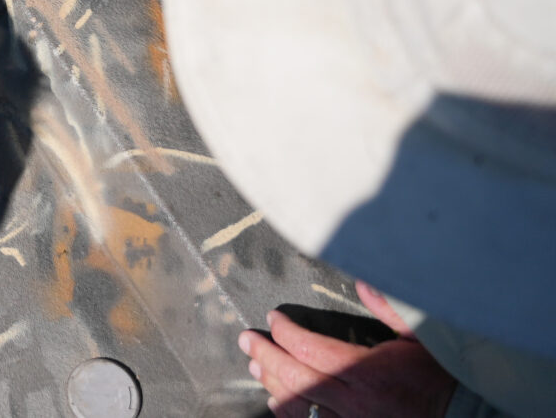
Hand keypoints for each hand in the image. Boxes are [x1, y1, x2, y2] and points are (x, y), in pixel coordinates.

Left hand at [237, 282, 458, 417]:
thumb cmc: (439, 378)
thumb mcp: (419, 339)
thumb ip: (389, 309)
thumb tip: (363, 280)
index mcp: (368, 371)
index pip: (308, 347)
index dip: (284, 331)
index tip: (273, 317)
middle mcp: (355, 402)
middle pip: (294, 377)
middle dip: (265, 355)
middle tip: (246, 340)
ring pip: (297, 407)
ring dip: (272, 384)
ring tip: (255, 366)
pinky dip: (290, 413)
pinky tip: (278, 400)